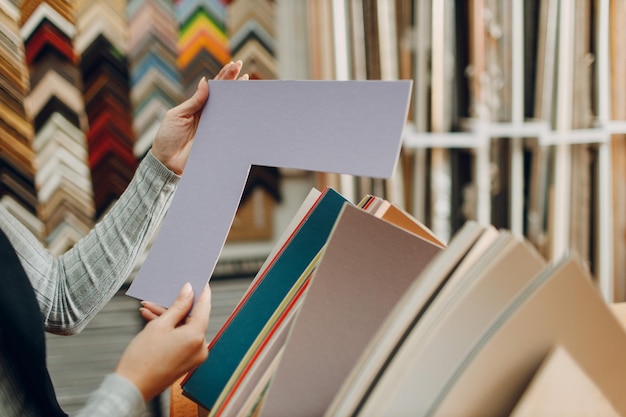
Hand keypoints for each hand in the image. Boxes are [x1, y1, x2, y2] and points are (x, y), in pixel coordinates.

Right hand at [115, 282, 211, 400]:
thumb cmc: (142, 358)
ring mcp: (194, 356)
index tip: (200, 280)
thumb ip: (178, 305)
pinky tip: (151, 320)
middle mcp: (200, 347)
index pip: (204, 307)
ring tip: (147, 308)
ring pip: (183, 328)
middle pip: (191, 318)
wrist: (131, 387)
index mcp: (197, 336)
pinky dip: (169, 330)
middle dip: (174, 306)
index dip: (201, 291)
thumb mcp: (160, 325)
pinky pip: (181, 339)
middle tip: (162, 294)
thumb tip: (189, 290)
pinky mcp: (186, 361)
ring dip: (167, 318)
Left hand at [151, 60, 248, 174]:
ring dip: (239, 96)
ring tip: (246, 81)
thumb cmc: (168, 138)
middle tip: (242, 67)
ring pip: (229, 108)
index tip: (234, 65)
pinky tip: (245, 107)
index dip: (223, 76)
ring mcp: (214, 126)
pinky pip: (230, 126)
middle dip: (233, 81)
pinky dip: (238, 117)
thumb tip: (206, 82)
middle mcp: (207, 114)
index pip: (212, 88)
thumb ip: (193, 101)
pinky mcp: (218, 138)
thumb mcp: (177, 115)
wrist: (167, 162)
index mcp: (196, 106)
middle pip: (224, 95)